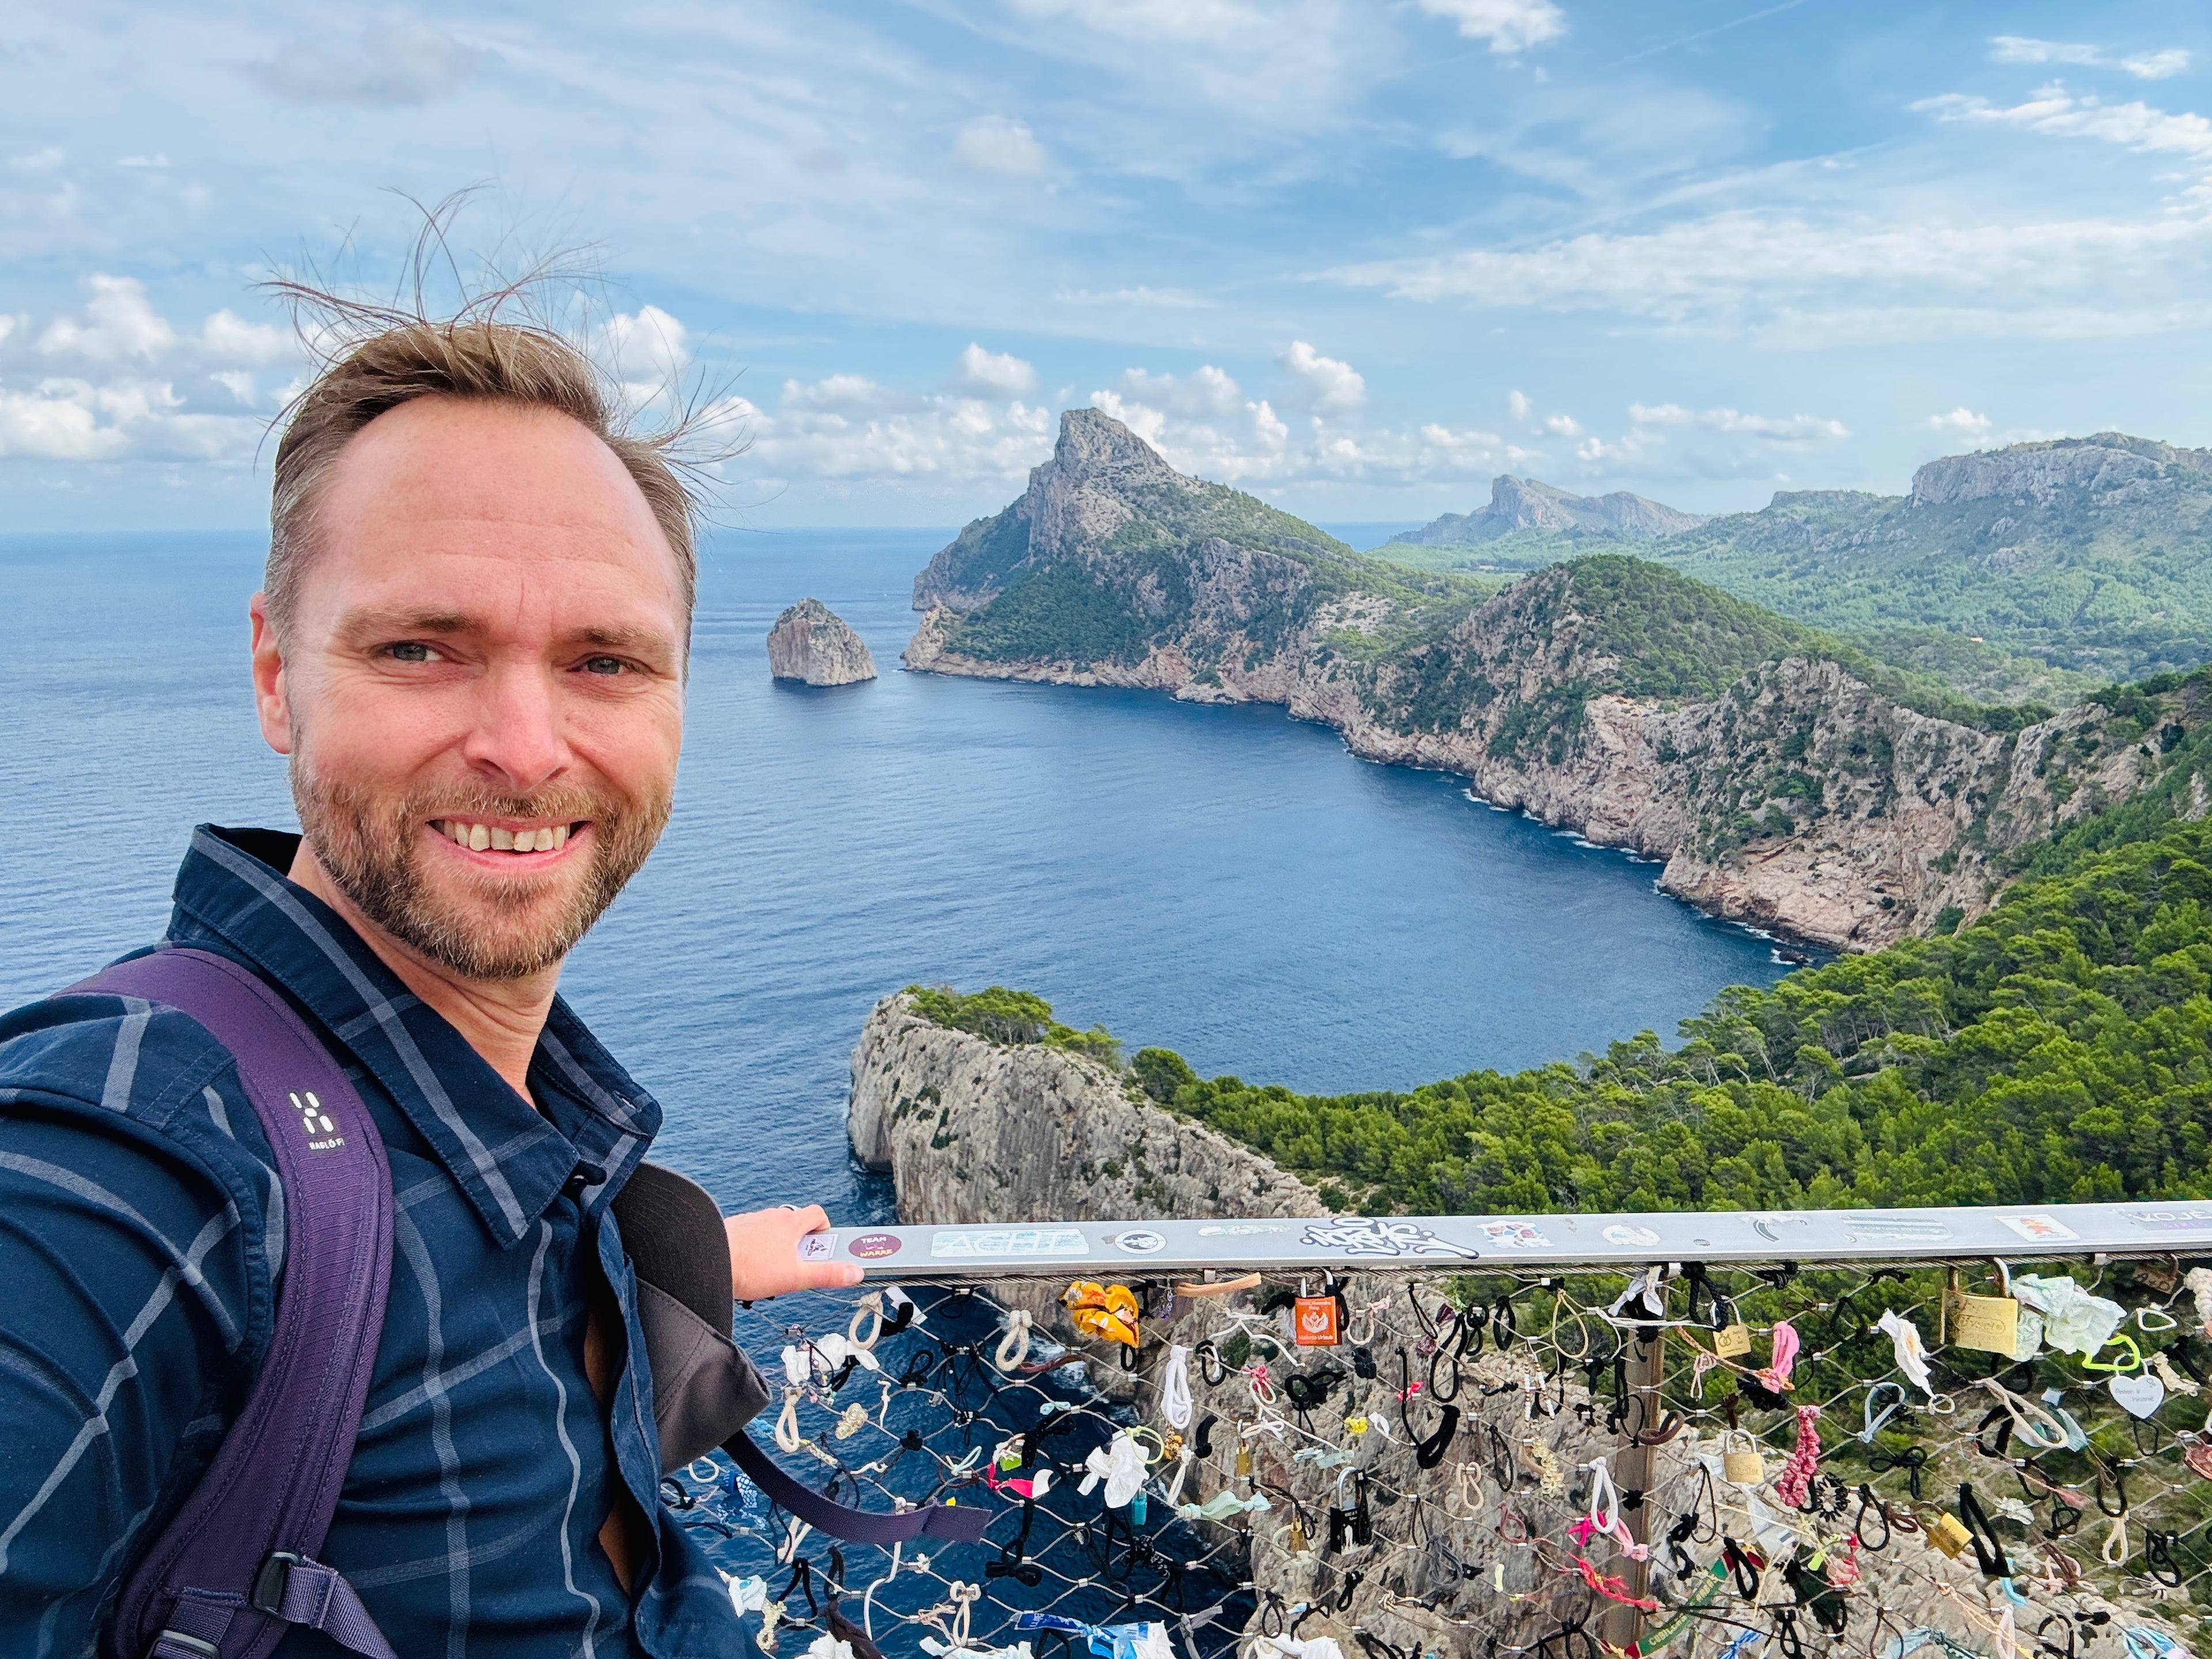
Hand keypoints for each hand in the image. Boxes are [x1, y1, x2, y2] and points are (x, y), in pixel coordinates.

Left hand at [724, 1204, 862, 1299]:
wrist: (707, 1262)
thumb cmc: (750, 1269)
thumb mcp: (795, 1277)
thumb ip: (827, 1274)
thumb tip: (855, 1272)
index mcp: (790, 1223)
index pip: (817, 1213)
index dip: (824, 1228)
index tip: (822, 1245)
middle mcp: (771, 1216)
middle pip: (794, 1223)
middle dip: (799, 1242)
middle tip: (796, 1264)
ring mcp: (751, 1221)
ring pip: (771, 1229)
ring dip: (776, 1244)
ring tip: (770, 1269)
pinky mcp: (734, 1229)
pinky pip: (751, 1234)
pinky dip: (755, 1246)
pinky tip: (749, 1266)